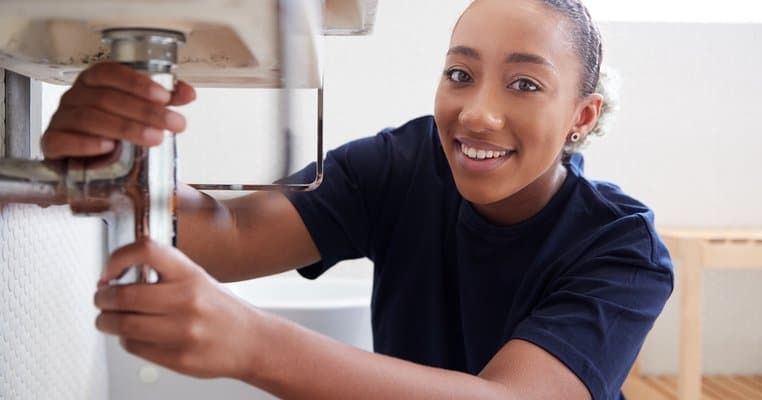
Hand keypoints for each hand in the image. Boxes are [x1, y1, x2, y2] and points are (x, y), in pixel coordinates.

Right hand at [41, 62, 195, 159]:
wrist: (95, 169)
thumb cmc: (116, 135)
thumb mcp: (142, 116)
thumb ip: (163, 103)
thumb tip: (188, 93)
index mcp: (94, 83)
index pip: (110, 72)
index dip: (137, 83)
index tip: (165, 97)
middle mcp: (74, 98)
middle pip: (105, 97)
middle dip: (144, 110)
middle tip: (172, 123)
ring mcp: (61, 120)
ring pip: (89, 118)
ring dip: (125, 128)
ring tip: (154, 138)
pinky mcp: (52, 145)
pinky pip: (62, 141)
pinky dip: (86, 143)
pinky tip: (108, 147)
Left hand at [94, 240, 259, 379]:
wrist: (251, 341)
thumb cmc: (221, 309)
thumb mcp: (198, 279)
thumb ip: (163, 275)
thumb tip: (116, 278)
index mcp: (191, 274)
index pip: (146, 251)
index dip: (118, 258)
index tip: (109, 271)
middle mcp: (187, 299)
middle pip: (124, 294)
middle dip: (103, 298)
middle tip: (101, 298)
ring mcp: (183, 330)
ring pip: (123, 324)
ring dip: (106, 322)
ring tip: (108, 320)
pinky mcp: (178, 357)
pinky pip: (134, 347)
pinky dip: (125, 340)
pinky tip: (132, 336)